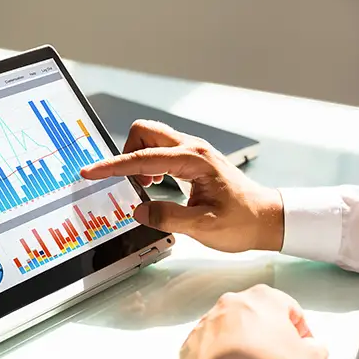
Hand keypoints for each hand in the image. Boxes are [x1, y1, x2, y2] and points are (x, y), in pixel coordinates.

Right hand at [80, 120, 284, 252]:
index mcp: (194, 160)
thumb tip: (138, 210)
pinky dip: (147, 164)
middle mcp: (192, 149)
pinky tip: (153, 186)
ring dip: (137, 158)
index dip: (113, 166)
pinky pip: (160, 151)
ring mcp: (192, 152)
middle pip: (144, 132)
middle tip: (123, 181)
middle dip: (125, 152)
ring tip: (142, 187)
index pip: (143, 158)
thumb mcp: (204, 227)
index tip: (91, 172)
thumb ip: (168, 217)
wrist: (267, 218)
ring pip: (151, 139)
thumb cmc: (242, 221)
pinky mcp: (192, 160)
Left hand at [176, 284, 327, 358]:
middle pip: (258, 318)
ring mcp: (206, 321)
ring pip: (232, 331)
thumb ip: (316, 348)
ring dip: (242, 346)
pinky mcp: (189, 342)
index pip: (291, 311)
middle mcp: (231, 302)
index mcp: (263, 298)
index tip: (302, 352)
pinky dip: (220, 358)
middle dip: (269, 338)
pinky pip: (210, 347)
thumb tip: (310, 348)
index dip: (301, 333)